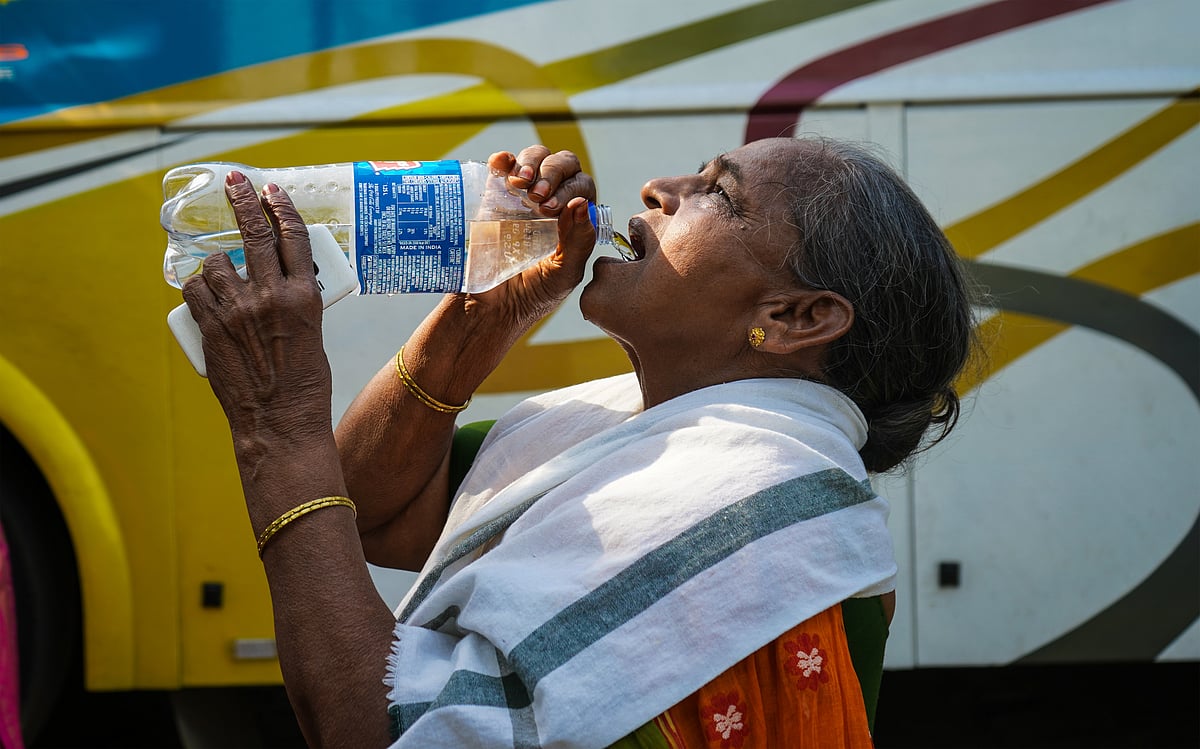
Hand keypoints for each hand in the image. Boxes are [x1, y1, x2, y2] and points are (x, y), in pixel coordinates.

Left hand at [181, 173, 332, 443]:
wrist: (280, 423)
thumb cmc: (304, 385)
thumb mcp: (312, 334)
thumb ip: (293, 301)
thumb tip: (274, 280)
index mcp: (304, 297)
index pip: (293, 236)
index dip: (281, 207)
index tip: (272, 189)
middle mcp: (271, 296)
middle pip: (254, 233)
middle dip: (243, 200)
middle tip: (236, 183)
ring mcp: (237, 310)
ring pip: (217, 262)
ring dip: (218, 264)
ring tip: (224, 278)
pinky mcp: (211, 327)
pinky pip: (194, 290)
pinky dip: (198, 289)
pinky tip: (205, 296)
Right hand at [474, 146, 597, 324]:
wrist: (491, 307)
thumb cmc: (534, 295)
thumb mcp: (564, 273)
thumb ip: (579, 241)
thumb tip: (582, 203)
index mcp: (575, 218)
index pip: (582, 186)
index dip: (570, 189)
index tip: (553, 209)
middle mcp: (552, 201)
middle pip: (562, 165)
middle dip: (552, 173)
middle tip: (538, 197)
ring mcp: (522, 196)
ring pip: (535, 158)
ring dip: (530, 163)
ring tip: (521, 184)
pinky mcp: (494, 194)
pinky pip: (502, 165)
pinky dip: (503, 159)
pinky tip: (501, 165)